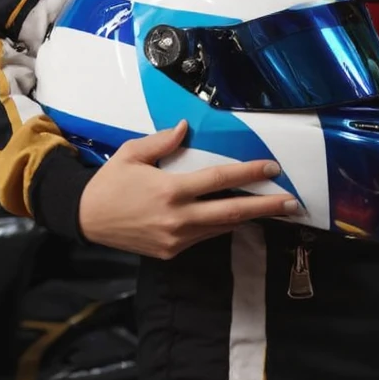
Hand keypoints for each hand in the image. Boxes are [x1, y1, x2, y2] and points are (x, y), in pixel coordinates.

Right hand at [77, 120, 298, 258]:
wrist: (86, 219)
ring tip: (274, 209)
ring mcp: (176, 239)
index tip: (272, 168)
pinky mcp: (171, 252)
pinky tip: (237, 217)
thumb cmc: (110, 181)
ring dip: (249, 218)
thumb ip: (163, 140)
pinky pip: (204, 236)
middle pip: (231, 213)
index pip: (219, 180)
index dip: (249, 174)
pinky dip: (223, 226)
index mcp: (170, 190)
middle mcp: (178, 218)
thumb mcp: (133, 153)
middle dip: (265, 207)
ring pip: (221, 228)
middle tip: (292, 203)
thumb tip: (187, 127)